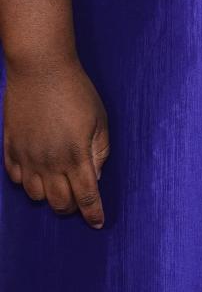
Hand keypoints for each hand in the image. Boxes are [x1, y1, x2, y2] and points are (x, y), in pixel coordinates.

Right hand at [3, 56, 109, 227]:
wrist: (41, 69)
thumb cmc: (76, 91)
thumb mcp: (99, 119)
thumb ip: (100, 150)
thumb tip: (96, 175)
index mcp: (76, 156)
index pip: (86, 196)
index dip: (92, 212)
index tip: (97, 222)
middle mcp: (49, 162)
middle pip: (59, 203)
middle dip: (71, 208)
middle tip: (78, 200)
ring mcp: (27, 157)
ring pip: (36, 196)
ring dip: (49, 195)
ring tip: (58, 184)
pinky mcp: (11, 147)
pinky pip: (16, 179)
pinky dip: (27, 182)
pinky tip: (37, 172)